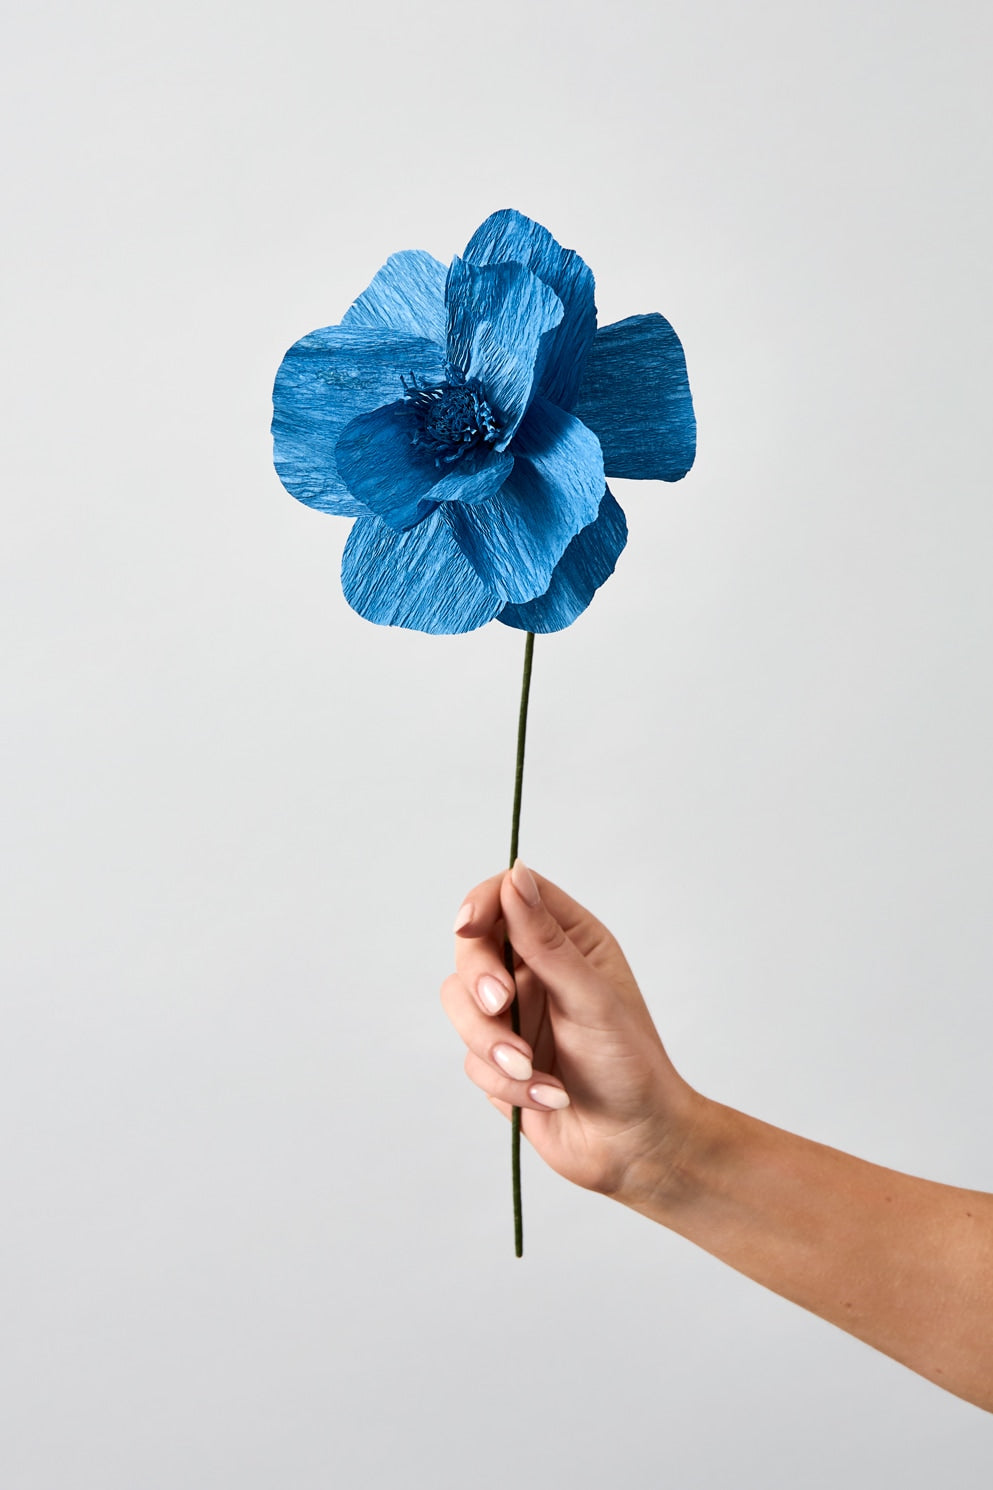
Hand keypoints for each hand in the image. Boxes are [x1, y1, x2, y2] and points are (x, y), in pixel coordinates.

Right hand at [441, 860, 702, 1205]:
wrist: (636, 1147)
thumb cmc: (631, 1066)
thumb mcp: (590, 996)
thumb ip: (544, 940)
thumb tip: (515, 875)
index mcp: (567, 941)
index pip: (508, 897)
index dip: (481, 904)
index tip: (468, 926)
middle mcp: (535, 971)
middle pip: (471, 948)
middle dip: (480, 982)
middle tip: (502, 1008)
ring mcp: (513, 1016)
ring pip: (460, 1005)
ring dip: (491, 1043)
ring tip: (532, 1070)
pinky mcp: (497, 1061)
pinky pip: (470, 1059)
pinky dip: (507, 1082)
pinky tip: (548, 1096)